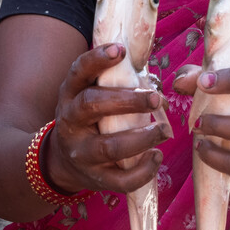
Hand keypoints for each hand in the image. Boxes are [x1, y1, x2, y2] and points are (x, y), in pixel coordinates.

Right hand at [45, 44, 171, 194]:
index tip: (120, 49)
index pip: (78, 72)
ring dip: (140, 138)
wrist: (63, 162)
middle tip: (155, 98)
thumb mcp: (91, 97)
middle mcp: (70, 122)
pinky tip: (156, 157)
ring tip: (164, 130)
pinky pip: (120, 179)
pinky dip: (142, 170)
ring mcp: (81, 153)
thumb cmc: (91, 120)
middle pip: (92, 106)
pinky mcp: (95, 178)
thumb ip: (117, 83)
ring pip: (109, 147)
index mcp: (70, 96)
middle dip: (126, 101)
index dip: (97, 59)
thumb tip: (167, 72)